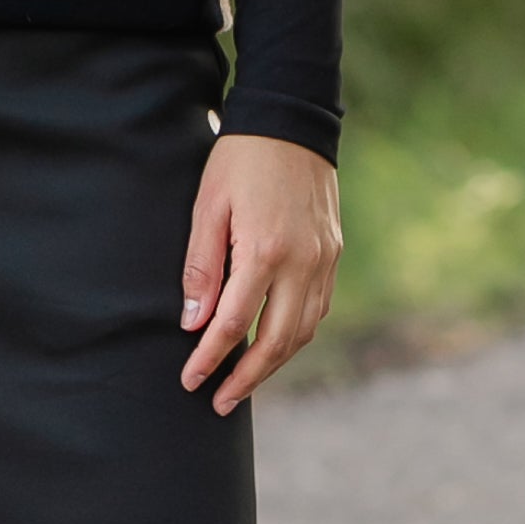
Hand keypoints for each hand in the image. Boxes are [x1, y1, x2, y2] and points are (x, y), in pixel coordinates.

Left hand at [178, 134, 342, 413]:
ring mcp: (324, 258)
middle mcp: (302, 261)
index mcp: (264, 250)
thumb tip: (193, 323)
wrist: (291, 121)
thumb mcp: (207, 206)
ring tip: (245, 381)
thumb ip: (201, 267)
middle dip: (248, 378)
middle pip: (277, 341)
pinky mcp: (333, 252)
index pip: (233, 323)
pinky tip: (274, 343)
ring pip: (304, 330)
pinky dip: (296, 334)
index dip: (210, 358)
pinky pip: (318, 307)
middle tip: (220, 403)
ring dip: (275, 362)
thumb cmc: (239, 160)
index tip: (191, 380)